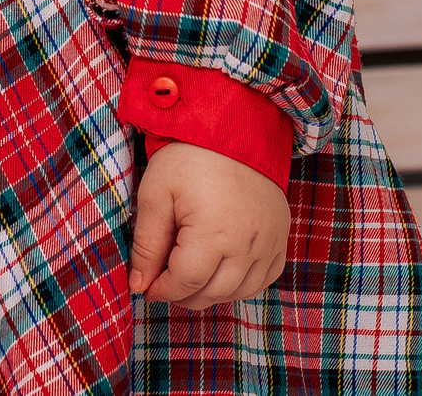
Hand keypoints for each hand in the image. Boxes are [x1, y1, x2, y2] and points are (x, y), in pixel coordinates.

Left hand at [127, 141, 289, 309]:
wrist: (233, 128)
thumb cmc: (189, 157)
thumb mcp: (156, 193)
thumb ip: (147, 244)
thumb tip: (139, 285)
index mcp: (215, 233)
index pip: (186, 283)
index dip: (162, 290)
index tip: (148, 285)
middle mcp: (249, 244)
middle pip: (213, 293)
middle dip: (183, 294)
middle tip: (164, 280)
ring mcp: (270, 242)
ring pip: (239, 292)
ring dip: (211, 293)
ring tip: (190, 275)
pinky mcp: (282, 237)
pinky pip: (264, 279)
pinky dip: (241, 284)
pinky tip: (220, 270)